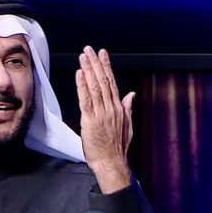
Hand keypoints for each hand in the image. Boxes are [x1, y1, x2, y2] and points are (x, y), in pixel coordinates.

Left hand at [76, 46, 135, 193]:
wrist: (111, 163)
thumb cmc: (116, 147)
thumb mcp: (127, 126)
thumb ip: (127, 108)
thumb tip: (131, 94)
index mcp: (118, 108)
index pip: (112, 82)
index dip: (106, 67)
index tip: (102, 54)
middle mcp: (111, 108)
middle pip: (103, 81)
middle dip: (96, 63)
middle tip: (89, 49)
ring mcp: (101, 114)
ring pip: (94, 87)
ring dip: (88, 70)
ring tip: (83, 56)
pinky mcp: (90, 121)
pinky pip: (86, 100)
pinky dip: (82, 86)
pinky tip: (80, 74)